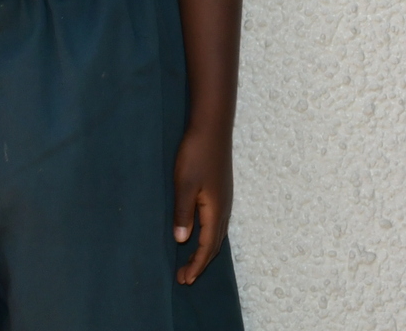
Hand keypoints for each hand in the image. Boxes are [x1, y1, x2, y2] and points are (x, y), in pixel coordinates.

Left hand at [171, 125, 232, 284]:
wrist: (212, 127)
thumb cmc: (196, 154)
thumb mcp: (184, 185)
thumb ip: (183, 213)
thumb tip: (182, 240)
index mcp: (215, 210)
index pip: (207, 247)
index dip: (196, 265)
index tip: (184, 280)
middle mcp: (223, 208)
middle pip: (214, 244)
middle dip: (200, 263)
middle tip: (183, 278)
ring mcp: (224, 198)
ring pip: (216, 233)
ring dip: (204, 250)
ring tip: (190, 262)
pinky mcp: (220, 191)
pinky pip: (216, 223)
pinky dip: (207, 236)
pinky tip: (197, 233)